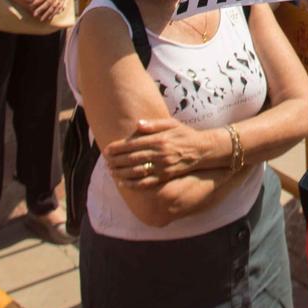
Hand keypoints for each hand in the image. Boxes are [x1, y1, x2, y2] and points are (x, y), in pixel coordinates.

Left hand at [25, 0, 67, 21]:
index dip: (39, 0)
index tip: (32, 5)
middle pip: (50, 2)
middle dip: (42, 9)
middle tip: (35, 14)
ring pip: (55, 6)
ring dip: (48, 13)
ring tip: (42, 18)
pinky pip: (60, 6)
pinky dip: (55, 12)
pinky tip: (50, 16)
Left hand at [103, 118, 221, 188]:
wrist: (202, 149)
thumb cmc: (185, 134)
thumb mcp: (171, 123)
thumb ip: (154, 124)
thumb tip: (137, 124)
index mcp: (159, 139)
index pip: (133, 144)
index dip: (118, 148)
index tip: (107, 150)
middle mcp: (160, 153)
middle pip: (132, 158)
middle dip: (116, 160)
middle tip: (105, 161)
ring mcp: (162, 166)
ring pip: (137, 171)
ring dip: (121, 172)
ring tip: (111, 171)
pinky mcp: (165, 176)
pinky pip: (146, 182)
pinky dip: (133, 184)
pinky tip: (123, 183)